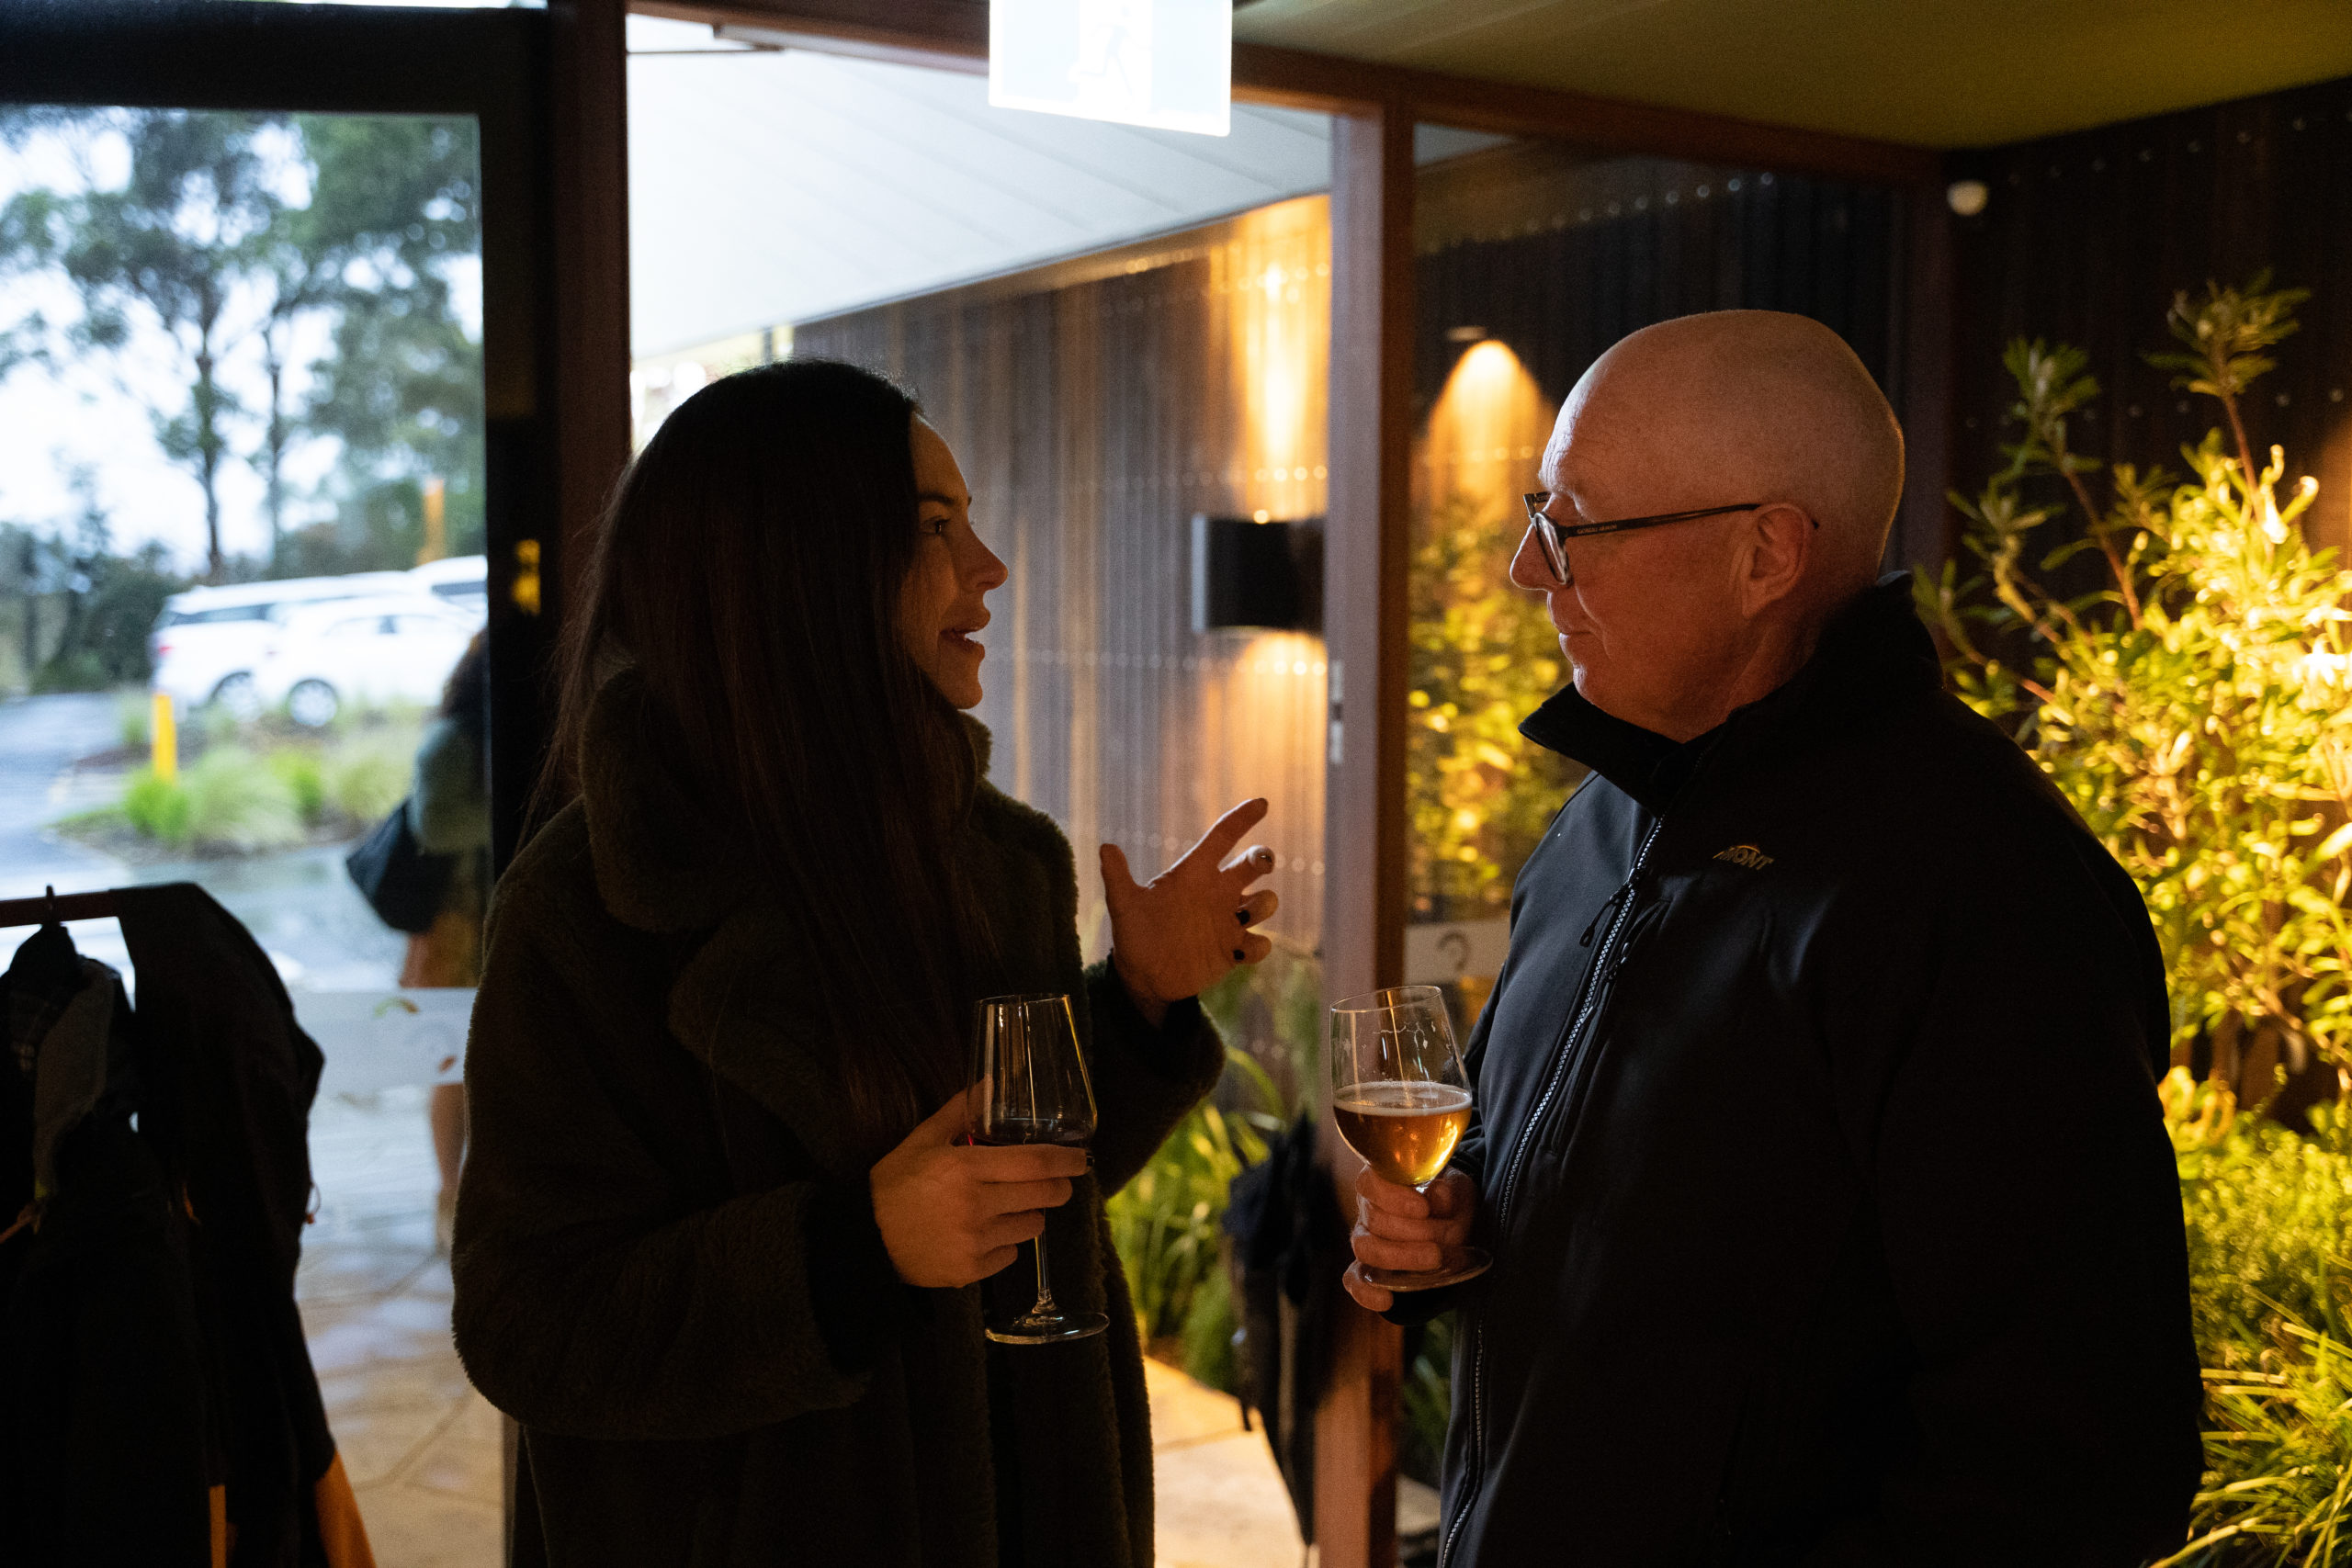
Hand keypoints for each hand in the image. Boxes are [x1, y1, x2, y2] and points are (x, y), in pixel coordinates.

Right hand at [869, 1090, 1087, 1288]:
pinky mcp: (972, 1271)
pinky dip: (1005, 1243)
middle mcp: (975, 1204)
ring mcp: (976, 1241)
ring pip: (1032, 1225)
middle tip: (1055, 1182)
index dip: (1067, 1160)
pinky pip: (1011, 1253)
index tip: (1080, 1158)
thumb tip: (991, 1083)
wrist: (864, 1242)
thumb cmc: (893, 1186)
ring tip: (1006, 1206)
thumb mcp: (920, 1141)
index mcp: (964, 1167)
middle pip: (1044, 1194)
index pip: (1036, 1163)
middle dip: (1058, 1187)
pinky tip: (982, 1233)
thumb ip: (959, 1112)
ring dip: (1029, 1213)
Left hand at [1101, 798, 1280, 1020]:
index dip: (1242, 819)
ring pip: (1265, 901)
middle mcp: (1217, 893)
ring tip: (1242, 915)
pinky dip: (1257, 946)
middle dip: (1262, 858)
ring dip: (1263, 903)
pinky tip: (1239, 951)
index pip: (1222, 838)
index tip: (1261, 803)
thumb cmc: (1135, 933)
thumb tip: (1105, 848)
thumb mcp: (1124, 905)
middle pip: (1253, 864)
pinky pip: (1261, 944)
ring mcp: (1229, 922)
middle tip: (1259, 863)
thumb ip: (1117, 877)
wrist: (1143, 975)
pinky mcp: (1234, 950)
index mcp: (1195, 874)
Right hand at [1342, 1167, 1478, 1312]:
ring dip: (1399, 1257)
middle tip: (1444, 1240)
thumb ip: (1448, 1192)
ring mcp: (1366, 1240)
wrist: (1452, 1227)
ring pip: (1365, 1248)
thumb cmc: (1449, 1202)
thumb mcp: (1457, 1191)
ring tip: (1434, 1259)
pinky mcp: (1367, 1270)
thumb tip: (1439, 1197)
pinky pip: (1354, 1281)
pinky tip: (1386, 1299)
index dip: (1393, 1196)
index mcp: (1383, 1182)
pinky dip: (1366, 1292)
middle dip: (1412, 1233)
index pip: (1371, 1183)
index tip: (1423, 1208)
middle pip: (1374, 1220)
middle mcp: (1368, 1210)